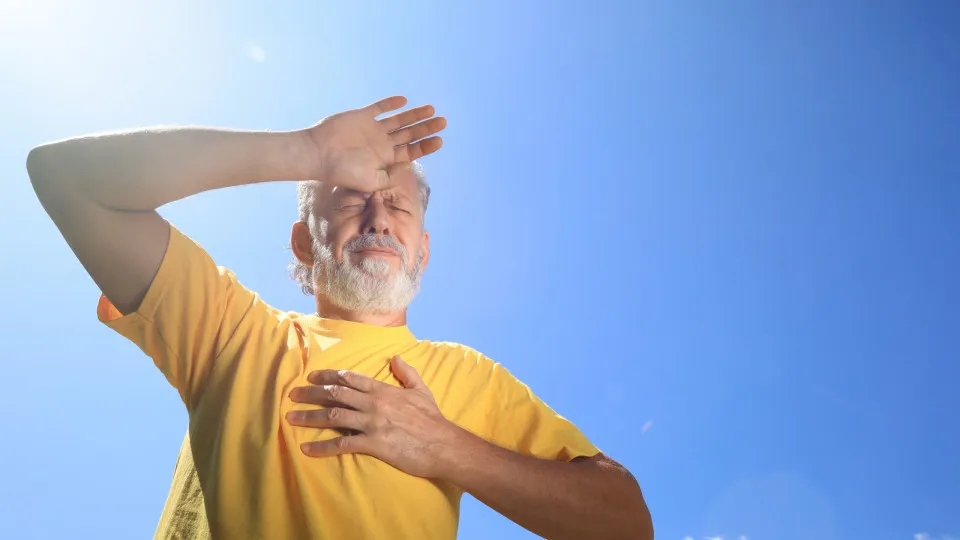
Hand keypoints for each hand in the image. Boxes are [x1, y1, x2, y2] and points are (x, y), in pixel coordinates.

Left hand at [286, 355, 462, 477]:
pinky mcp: (373, 444)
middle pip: (335, 394)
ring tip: (291, 418)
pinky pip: (342, 444)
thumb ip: (407, 372)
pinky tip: (307, 449)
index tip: (312, 377)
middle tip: (293, 395)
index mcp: (383, 390)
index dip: (328, 376)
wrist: (442, 444)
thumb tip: (395, 358)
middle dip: (311, 393)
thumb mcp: (421, 390)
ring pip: (333, 416)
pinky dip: (322, 446)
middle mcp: (373, 403)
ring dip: (310, 416)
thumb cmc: (432, 419)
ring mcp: (372, 423)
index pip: (350, 378)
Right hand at [303, 96, 446, 191]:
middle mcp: (381, 144)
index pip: (411, 152)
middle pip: (409, 135)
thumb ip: (392, 177)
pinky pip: (379, 108)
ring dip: (415, 115)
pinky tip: (404, 101)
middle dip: (426, 128)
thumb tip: (409, 167)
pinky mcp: (361, 117)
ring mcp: (372, 130)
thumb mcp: (372, 182)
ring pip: (399, 121)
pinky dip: (390, 104)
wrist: (319, 155)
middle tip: (443, 122)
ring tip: (432, 110)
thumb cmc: (343, 172)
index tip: (440, 140)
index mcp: (385, 160)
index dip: (426, 146)